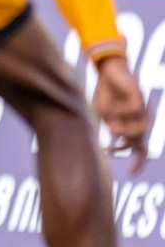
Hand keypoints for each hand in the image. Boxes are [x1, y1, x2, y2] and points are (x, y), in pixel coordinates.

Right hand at [93, 55, 150, 174]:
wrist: (109, 72)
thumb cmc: (106, 94)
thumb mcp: (105, 115)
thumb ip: (111, 127)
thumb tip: (115, 138)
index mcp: (133, 126)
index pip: (140, 149)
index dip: (138, 163)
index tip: (131, 174)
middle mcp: (141, 121)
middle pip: (139, 143)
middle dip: (122, 146)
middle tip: (106, 147)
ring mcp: (142, 112)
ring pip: (138, 131)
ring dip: (121, 130)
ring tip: (110, 123)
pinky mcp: (140, 100)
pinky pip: (130, 112)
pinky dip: (118, 112)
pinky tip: (111, 106)